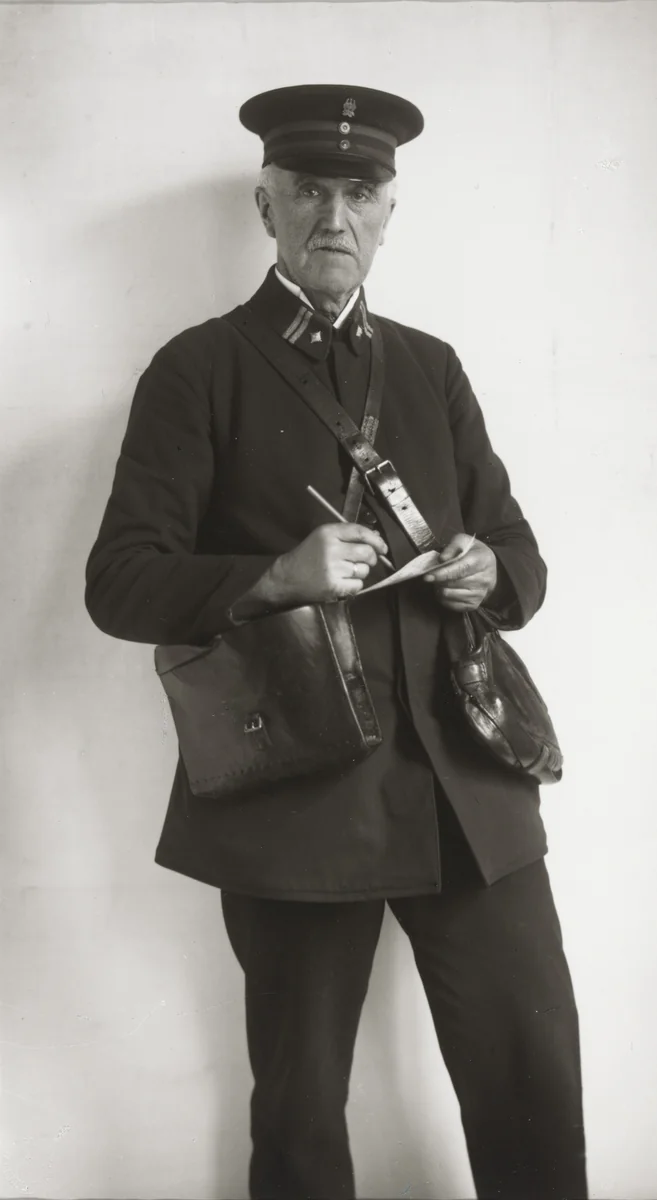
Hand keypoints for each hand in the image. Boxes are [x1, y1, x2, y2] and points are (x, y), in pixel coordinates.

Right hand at [260, 523, 388, 606]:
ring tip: (347, 571)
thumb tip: (376, 539)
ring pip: (364, 570)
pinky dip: (354, 584)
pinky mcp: (334, 586)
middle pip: (366, 552)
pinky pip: (358, 585)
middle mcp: (332, 549)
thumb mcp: (323, 537)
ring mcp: (333, 569)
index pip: (361, 532)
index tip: (383, 547)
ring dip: (361, 572)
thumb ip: (347, 535)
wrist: (288, 577)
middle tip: (366, 561)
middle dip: (371, 558)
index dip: (376, 540)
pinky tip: (343, 581)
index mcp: (329, 533)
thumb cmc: (307, 555)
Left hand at [423, 534, 496, 611]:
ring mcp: (480, 594)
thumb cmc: (473, 553)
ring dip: (440, 589)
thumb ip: (452, 547)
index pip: (460, 569)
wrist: (490, 568)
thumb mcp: (464, 541)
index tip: (428, 576)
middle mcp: (484, 579)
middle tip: (434, 575)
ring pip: (451, 596)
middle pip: (454, 583)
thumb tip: (442, 559)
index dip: (442, 574)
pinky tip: (445, 590)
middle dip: (439, 580)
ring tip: (440, 582)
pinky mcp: (474, 604)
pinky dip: (444, 599)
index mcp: (482, 560)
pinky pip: (453, 606)